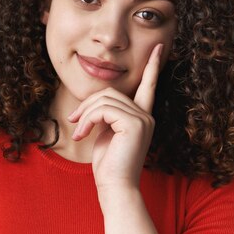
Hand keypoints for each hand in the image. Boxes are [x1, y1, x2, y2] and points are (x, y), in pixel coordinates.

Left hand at [67, 43, 162, 191]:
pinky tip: (82, 135)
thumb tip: (94, 102)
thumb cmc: (108, 164)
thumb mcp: (105, 133)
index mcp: (141, 116)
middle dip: (87, 104)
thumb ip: (106, 114)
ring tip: (78, 131)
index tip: (159, 48)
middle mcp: (146, 115)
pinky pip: (103, 109)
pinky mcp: (135, 124)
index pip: (148, 86)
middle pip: (110, 92)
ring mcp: (142, 119)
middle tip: (73, 121)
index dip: (152, 66)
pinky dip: (87, 120)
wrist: (115, 186)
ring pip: (104, 99)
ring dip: (85, 114)